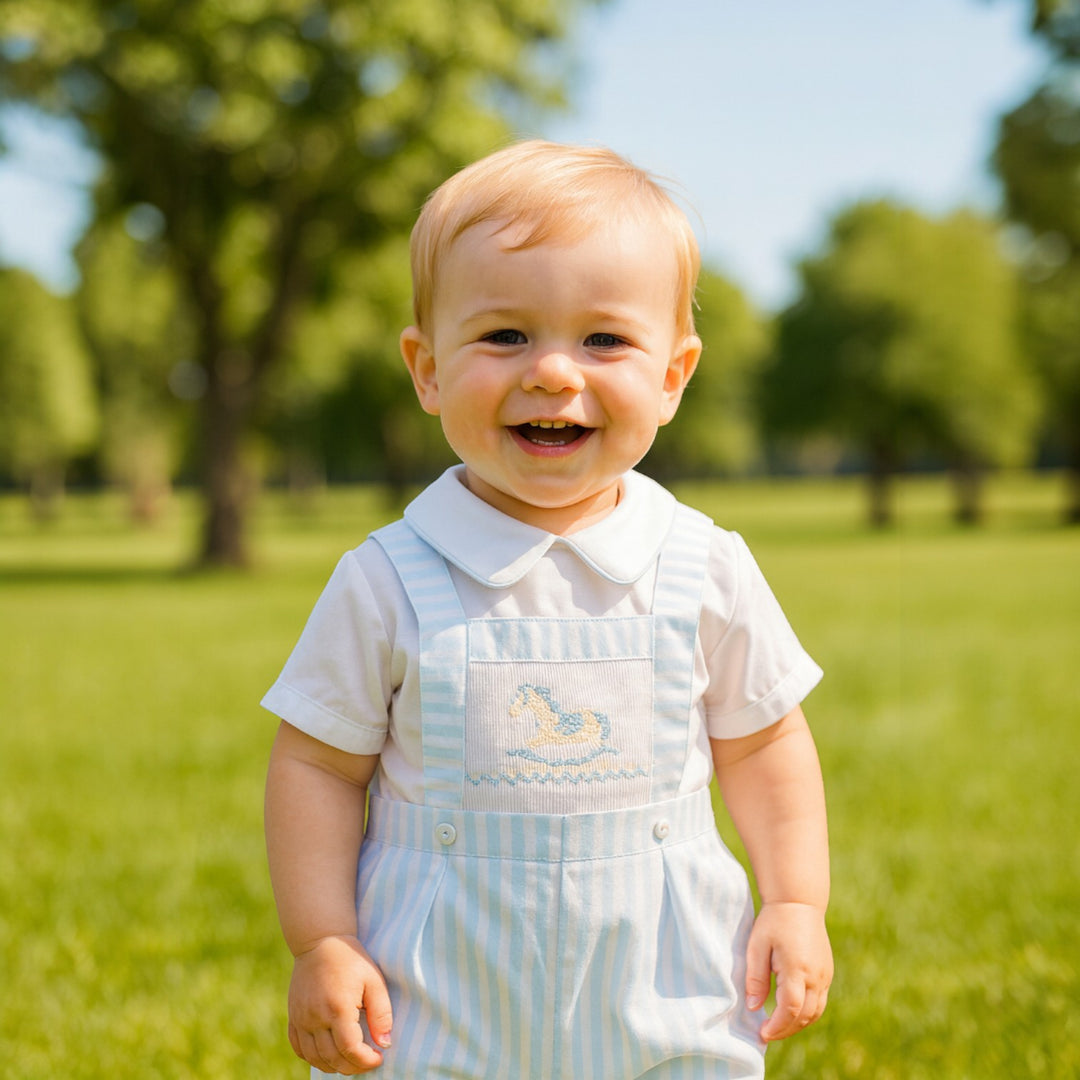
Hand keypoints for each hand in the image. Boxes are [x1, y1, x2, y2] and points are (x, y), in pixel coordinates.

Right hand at [287, 935, 392, 1074]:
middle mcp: (315, 1017)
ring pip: (314, 1058)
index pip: (350, 1049)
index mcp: (337, 1007)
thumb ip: (381, 1013)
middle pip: (332, 1058)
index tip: (378, 1058)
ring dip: (334, 1066)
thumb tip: (385, 1044)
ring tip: (351, 1060)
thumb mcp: (374, 980)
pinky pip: (299, 1048)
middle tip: (367, 1061)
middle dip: (352, 1066)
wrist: (320, 941)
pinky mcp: (293, 1017)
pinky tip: (328, 1054)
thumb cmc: (351, 959)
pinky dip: (313, 1058)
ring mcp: (301, 1018)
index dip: (365, 1061)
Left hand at [745, 902, 832, 1041]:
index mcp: (797, 968)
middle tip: (766, 1033)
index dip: (777, 1026)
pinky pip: (820, 1002)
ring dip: (797, 1025)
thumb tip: (753, 1007)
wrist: (798, 902)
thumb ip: (755, 978)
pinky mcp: (827, 973)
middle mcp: (815, 976)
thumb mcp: (757, 946)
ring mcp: (824, 976)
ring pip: (815, 1013)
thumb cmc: (774, 921)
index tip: (762, 1033)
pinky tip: (790, 1012)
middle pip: (804, 1016)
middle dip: (785, 1030)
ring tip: (777, 1026)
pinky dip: (806, 1014)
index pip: (790, 1009)